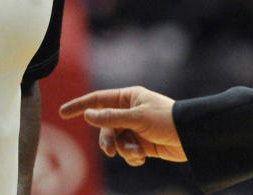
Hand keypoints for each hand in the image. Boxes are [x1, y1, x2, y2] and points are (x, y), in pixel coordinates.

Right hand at [59, 86, 187, 165]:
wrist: (189, 137)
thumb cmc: (165, 120)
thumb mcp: (136, 118)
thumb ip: (110, 118)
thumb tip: (88, 114)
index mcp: (129, 97)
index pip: (98, 99)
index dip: (80, 106)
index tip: (63, 113)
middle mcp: (130, 111)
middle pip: (105, 127)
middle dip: (108, 141)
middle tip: (111, 151)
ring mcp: (135, 128)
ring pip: (115, 142)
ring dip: (124, 149)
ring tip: (138, 151)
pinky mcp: (142, 143)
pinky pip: (127, 152)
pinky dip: (133, 156)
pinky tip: (145, 155)